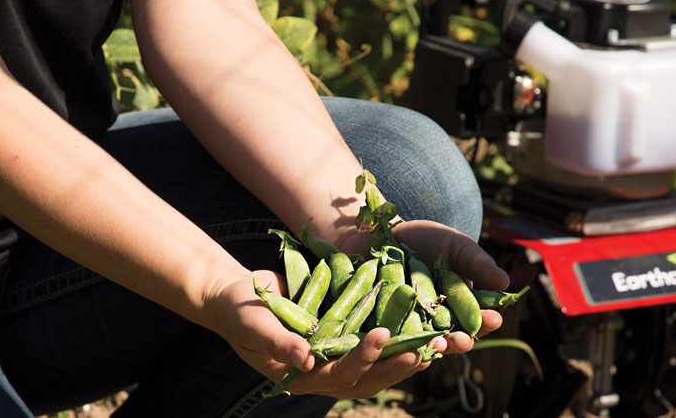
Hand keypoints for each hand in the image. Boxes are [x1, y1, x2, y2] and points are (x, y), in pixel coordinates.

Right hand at [201, 270, 454, 398]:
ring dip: (407, 356)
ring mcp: (336, 355)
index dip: (362, 360)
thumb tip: (306, 359)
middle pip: (368, 378)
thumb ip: (277, 342)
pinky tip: (424, 325)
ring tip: (437, 343)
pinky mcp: (344, 337)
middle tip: (425, 349)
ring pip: (378, 366)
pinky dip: (400, 337)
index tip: (382, 336)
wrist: (238, 296)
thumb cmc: (239, 311)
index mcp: (303, 375)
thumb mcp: (252, 324)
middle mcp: (324, 371)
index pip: (339, 375)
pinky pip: (376, 342)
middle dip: (397, 365)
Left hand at [342, 220, 508, 339]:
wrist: (384, 236)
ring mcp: (411, 329)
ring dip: (431, 347)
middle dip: (459, 342)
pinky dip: (398, 343)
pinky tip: (403, 344)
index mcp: (461, 309)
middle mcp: (438, 325)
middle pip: (452, 340)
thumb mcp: (456, 247)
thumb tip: (505, 282)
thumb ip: (477, 264)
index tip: (493, 318)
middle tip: (461, 340)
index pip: (478, 322)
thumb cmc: (427, 241)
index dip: (486, 322)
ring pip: (423, 345)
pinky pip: (393, 341)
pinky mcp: (385, 330)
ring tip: (436, 345)